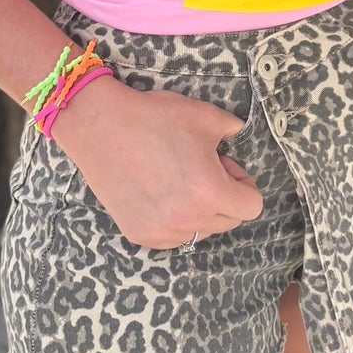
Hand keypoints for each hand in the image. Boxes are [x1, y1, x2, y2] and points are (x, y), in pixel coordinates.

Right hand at [52, 78, 262, 248]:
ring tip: (177, 179)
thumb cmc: (154, 118)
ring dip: (199, 210)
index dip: (243, 182)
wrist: (101, 127)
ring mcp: (161, 231)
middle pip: (228, 222)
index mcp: (210, 192)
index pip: (251, 207)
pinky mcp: (139, 234)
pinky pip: (172, 236)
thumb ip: (232, 129)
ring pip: (199, 231)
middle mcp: (187, 219)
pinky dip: (174, 220)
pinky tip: (159, 191)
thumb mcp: (205, 116)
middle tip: (202, 168)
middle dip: (224, 197)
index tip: (225, 166)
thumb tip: (239, 135)